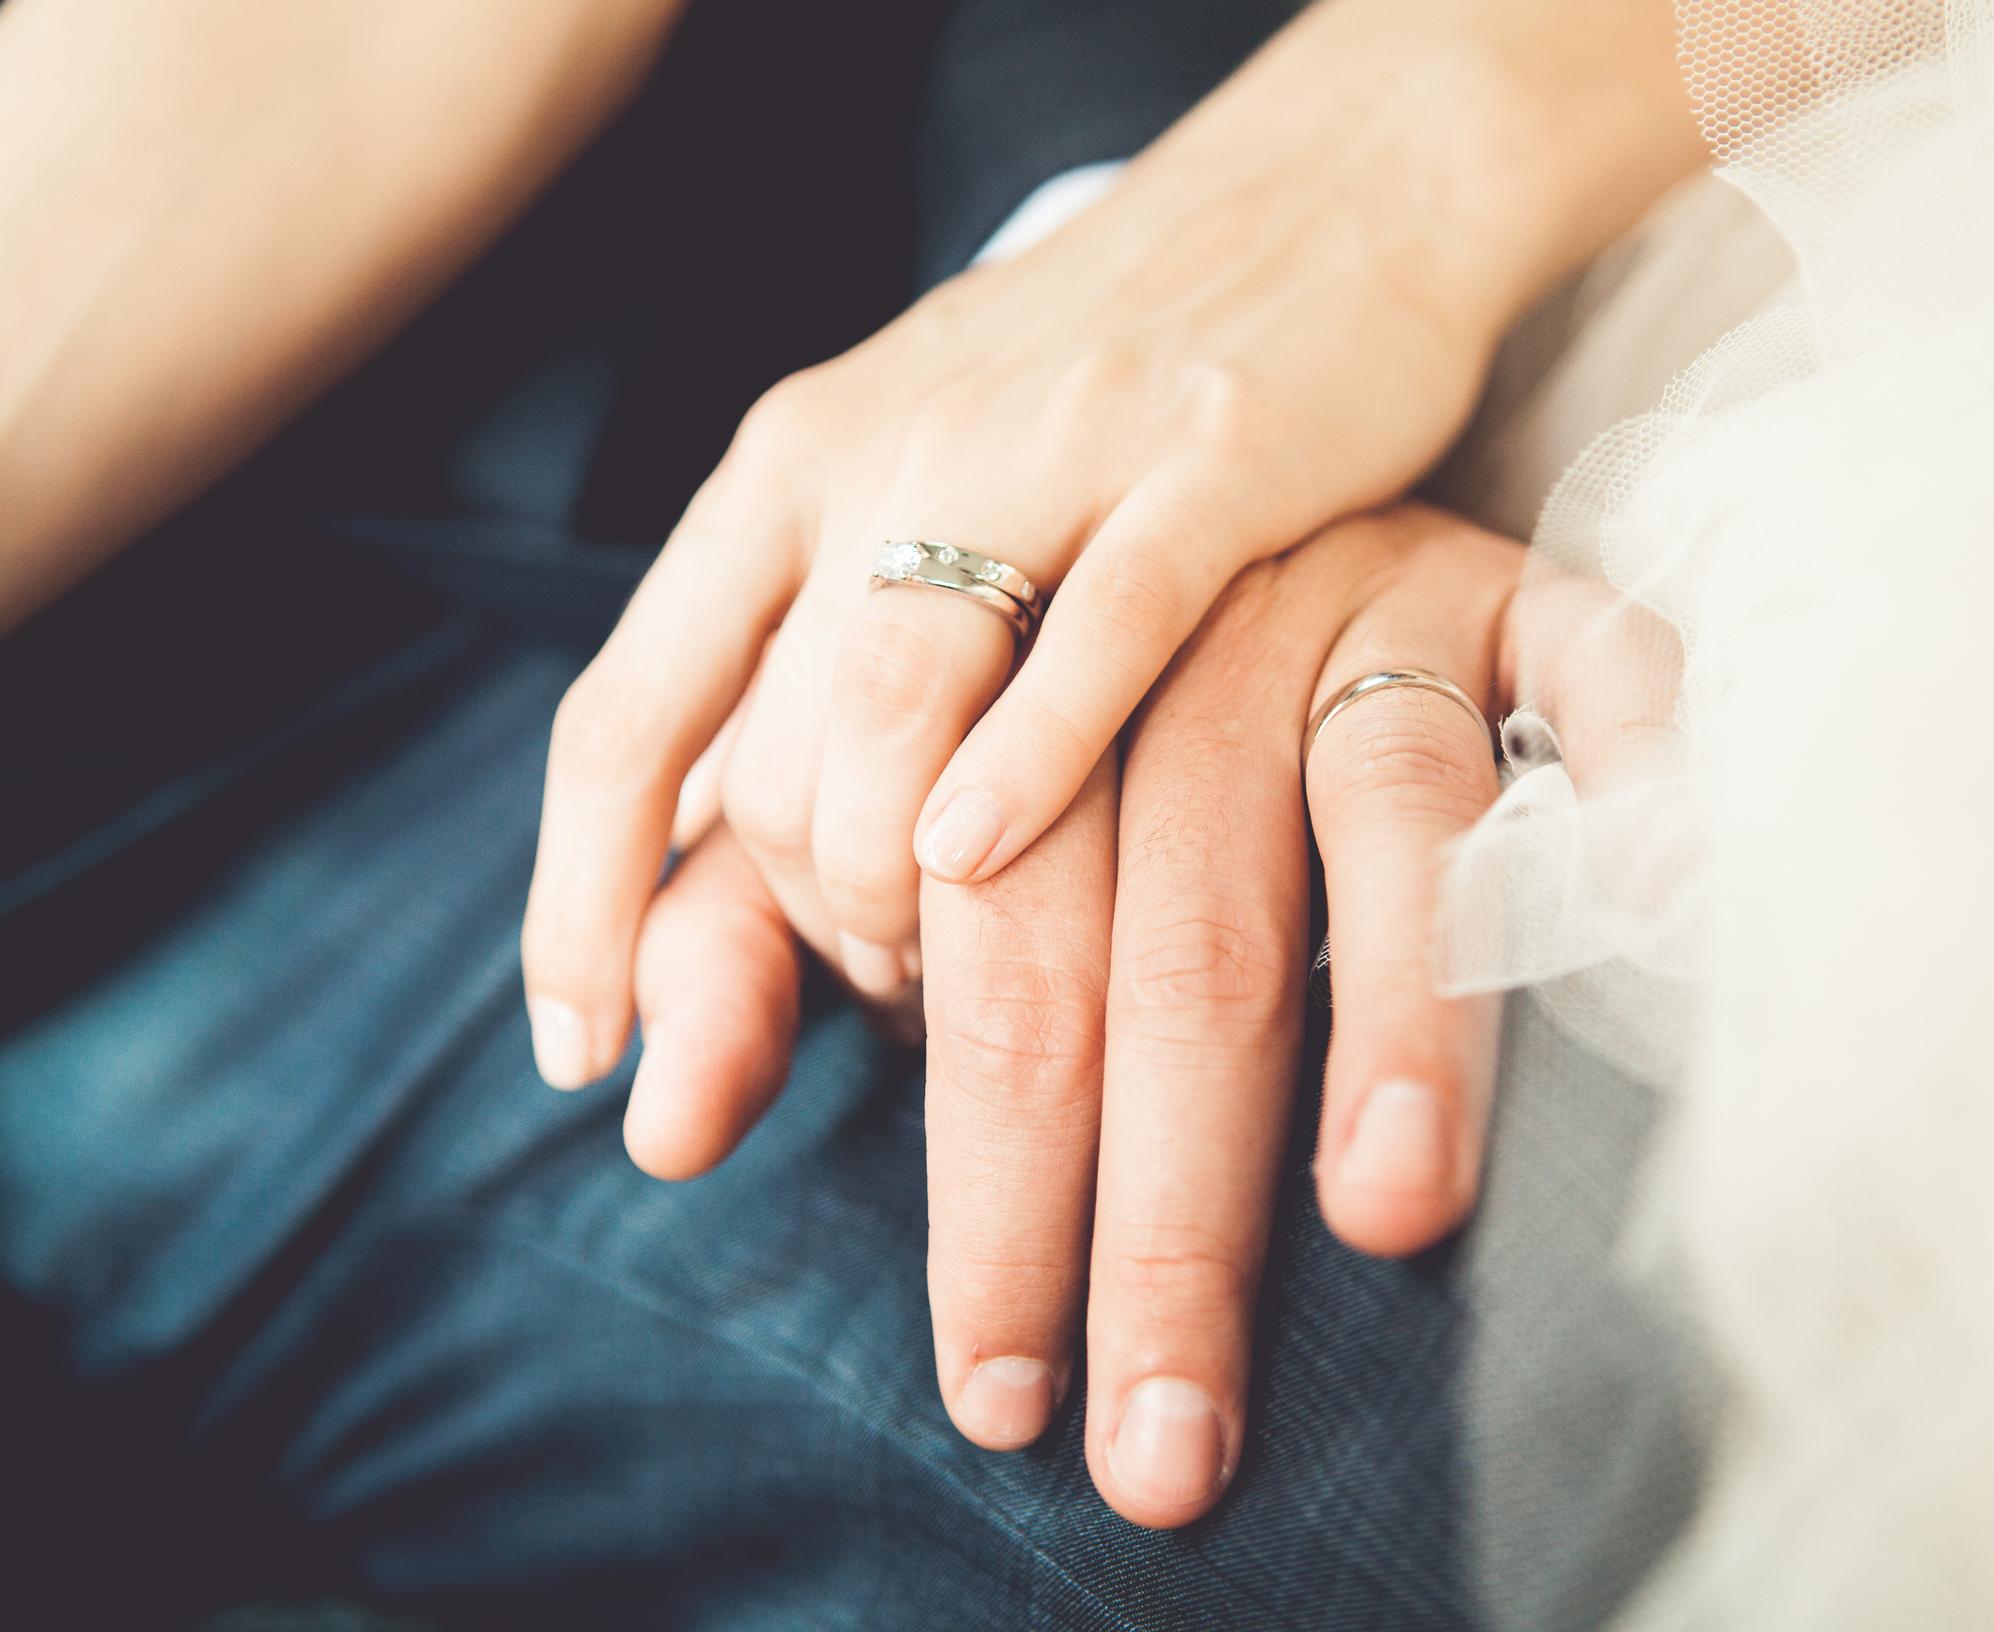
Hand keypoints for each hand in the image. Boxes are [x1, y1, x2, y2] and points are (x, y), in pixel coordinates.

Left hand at [518, 0, 1705, 1086]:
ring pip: (892, 693)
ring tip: (948, 968)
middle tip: (888, 996)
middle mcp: (880, 453)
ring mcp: (1042, 450)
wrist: (1314, 196)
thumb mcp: (911, 499)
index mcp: (788, 468)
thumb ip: (811, 683)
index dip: (580, 898)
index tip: (583, 1051)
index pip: (628, 715)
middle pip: (763, 746)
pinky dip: (1026, 753)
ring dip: (889, 874)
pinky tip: (982, 851)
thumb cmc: (1099, 393)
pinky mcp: (1206, 456)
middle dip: (797, 920)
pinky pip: (1097, 624)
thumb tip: (708, 904)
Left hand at [622, 506, 1679, 1526]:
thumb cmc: (1021, 622)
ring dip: (1395, 1013)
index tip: (996, 1380)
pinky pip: (1586, 655)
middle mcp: (1155, 620)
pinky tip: (1662, 892)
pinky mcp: (1493, 559)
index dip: (978, 1177)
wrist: (1213, 315)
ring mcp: (1342, 583)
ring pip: (1375, 802)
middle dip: (1134, 1194)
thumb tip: (657, 1129)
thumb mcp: (855, 761)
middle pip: (1145, 923)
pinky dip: (1628, 763)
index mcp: (972, 655)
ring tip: (1386, 1215)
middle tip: (1156, 1433)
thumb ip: (753, 933)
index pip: (944, 928)